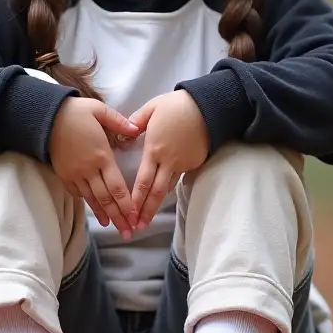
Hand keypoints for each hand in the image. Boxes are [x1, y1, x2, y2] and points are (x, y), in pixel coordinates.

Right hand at [48, 98, 140, 236]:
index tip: (134, 216)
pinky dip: (87, 203)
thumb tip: (136, 130)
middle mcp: (89, 169)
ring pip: (92, 199)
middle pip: (106, 199)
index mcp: (101, 155)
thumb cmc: (75, 112)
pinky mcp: (64, 174)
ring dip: (103, 214)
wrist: (45, 117)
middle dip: (118, 217)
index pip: (116, 186)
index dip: (126, 204)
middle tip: (128, 232)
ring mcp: (75, 174)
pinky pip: (77, 193)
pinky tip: (95, 210)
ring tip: (113, 227)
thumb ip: (119, 122)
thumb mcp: (99, 110)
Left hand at [127, 91, 208, 230]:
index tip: (129, 213)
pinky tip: (162, 196)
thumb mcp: (151, 108)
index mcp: (154, 149)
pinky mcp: (194, 163)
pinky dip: (170, 188)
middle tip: (137, 228)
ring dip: (156, 205)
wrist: (209, 107)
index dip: (135, 200)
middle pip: (155, 192)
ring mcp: (182, 164)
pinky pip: (178, 177)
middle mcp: (168, 162)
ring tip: (147, 219)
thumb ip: (135, 122)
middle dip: (145, 212)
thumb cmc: (177, 105)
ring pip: (167, 189)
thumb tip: (123, 134)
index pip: (143, 181)